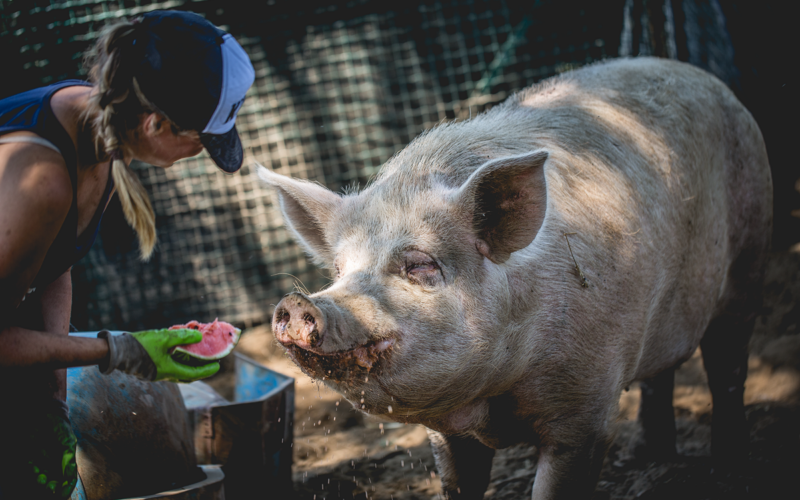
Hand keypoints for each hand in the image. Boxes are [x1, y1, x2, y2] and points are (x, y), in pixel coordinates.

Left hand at [23, 400, 76, 498]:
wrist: (44, 414)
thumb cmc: (59, 426)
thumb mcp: (68, 441)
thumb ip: (69, 458)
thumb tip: (69, 475)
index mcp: (67, 460)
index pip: (69, 478)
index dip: (67, 487)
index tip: (63, 492)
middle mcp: (55, 462)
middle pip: (56, 481)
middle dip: (54, 488)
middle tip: (52, 489)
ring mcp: (43, 461)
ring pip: (44, 478)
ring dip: (43, 484)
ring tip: (44, 482)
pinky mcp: (31, 458)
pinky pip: (32, 470)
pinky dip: (34, 474)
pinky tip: (37, 474)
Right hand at [98, 329, 219, 381]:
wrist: (115, 352)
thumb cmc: (139, 345)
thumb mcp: (164, 338)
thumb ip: (182, 337)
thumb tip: (199, 336)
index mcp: (169, 371)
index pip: (194, 374)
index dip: (207, 370)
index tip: (218, 366)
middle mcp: (163, 376)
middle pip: (186, 377)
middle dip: (199, 371)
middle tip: (209, 363)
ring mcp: (155, 374)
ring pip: (177, 374)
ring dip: (187, 367)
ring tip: (196, 357)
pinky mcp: (148, 370)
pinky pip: (168, 369)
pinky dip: (176, 363)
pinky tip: (177, 353)